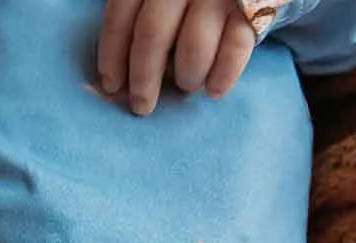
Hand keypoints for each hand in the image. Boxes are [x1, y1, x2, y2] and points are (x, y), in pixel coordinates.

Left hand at [98, 0, 256, 115]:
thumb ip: (139, 19)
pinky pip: (235, 48)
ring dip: (187, 76)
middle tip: (142, 106)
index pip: (122, 14)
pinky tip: (214, 91)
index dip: (112, 55)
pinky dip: (222, 76)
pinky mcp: (257, 5)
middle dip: (143, 79)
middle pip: (152, 34)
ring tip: (187, 84)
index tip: (111, 86)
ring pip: (193, 45)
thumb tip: (114, 81)